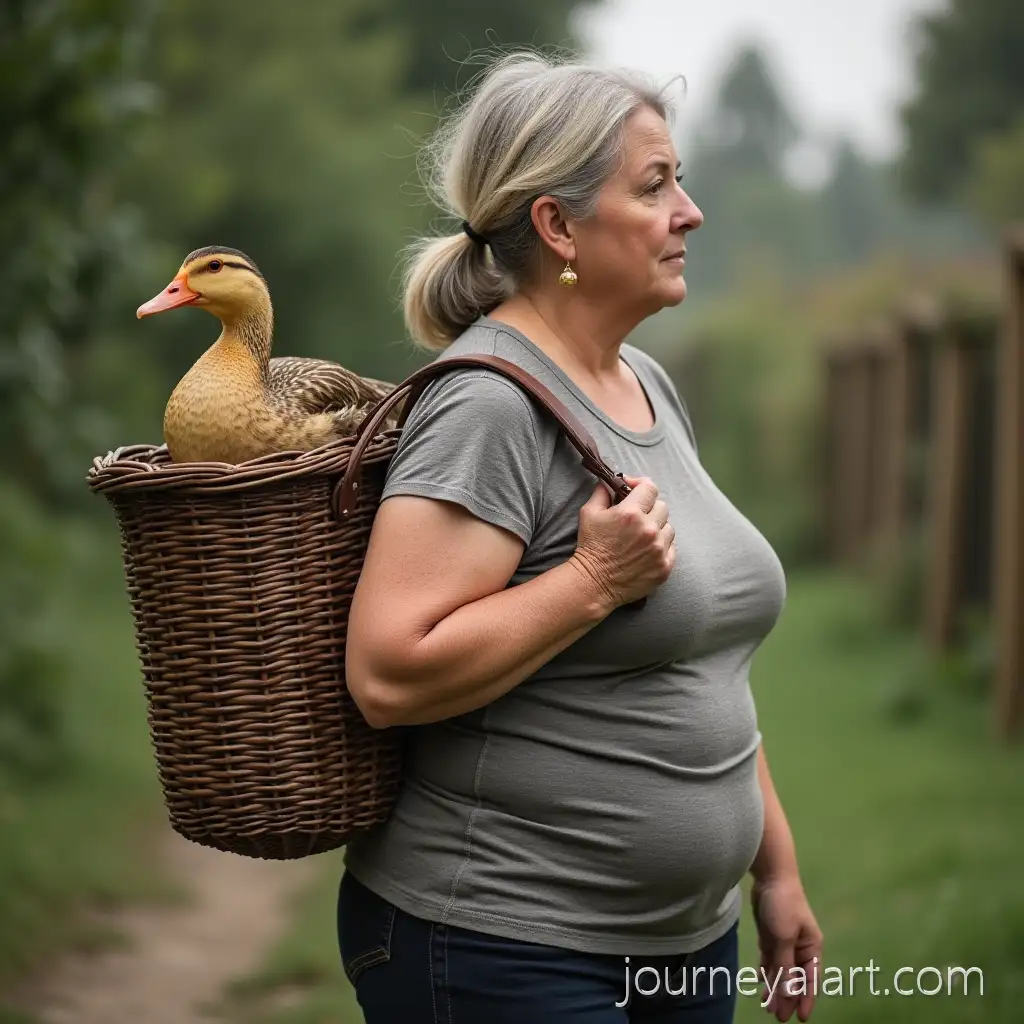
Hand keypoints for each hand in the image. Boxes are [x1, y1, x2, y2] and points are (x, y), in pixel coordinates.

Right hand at [569, 475, 674, 608]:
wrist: (594, 583)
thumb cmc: (590, 547)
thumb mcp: (589, 513)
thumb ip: (602, 492)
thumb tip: (610, 482)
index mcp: (631, 513)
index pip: (650, 488)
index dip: (641, 485)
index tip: (634, 490)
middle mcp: (649, 529)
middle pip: (662, 506)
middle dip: (649, 508)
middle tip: (637, 516)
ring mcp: (659, 549)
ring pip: (669, 527)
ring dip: (657, 528)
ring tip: (642, 536)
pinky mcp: (664, 566)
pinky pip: (672, 548)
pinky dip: (662, 546)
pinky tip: (647, 550)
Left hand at [750, 874, 822, 1021]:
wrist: (771, 876)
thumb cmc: (783, 904)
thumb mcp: (783, 938)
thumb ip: (784, 966)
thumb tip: (786, 994)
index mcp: (811, 947)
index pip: (810, 980)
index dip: (805, 999)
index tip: (801, 1018)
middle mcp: (800, 947)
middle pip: (794, 978)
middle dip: (787, 997)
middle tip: (778, 1017)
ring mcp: (785, 941)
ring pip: (781, 970)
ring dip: (775, 987)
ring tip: (766, 1007)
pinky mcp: (771, 935)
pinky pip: (770, 959)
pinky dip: (766, 971)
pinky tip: (761, 983)